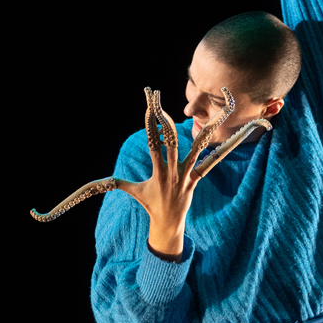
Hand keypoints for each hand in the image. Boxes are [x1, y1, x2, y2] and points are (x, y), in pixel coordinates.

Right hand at [29, 86, 271, 224]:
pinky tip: (251, 129)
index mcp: (157, 170)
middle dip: (164, 113)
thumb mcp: (129, 192)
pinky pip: (218, 158)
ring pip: (203, 144)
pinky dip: (232, 143)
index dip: (151, 118)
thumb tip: (71, 193)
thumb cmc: (146, 207)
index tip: (147, 97)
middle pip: (173, 136)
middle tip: (157, 92)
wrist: (168, 230)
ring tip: (224, 99)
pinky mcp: (201, 177)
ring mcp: (191, 173)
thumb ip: (109, 185)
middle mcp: (176, 169)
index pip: (153, 138)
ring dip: (214, 122)